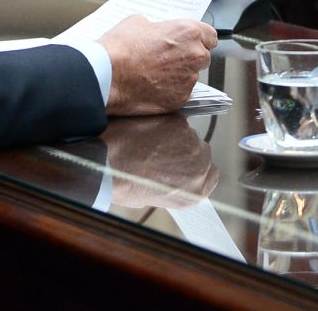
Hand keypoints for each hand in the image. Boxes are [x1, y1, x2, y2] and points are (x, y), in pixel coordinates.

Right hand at [100, 15, 217, 115]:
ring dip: (180, 74)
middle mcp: (194, 55)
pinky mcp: (180, 99)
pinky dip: (171, 90)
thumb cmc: (120, 48)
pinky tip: (153, 85)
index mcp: (188, 32)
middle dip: (189, 57)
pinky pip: (181, 92)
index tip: (193, 42)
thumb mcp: (137, 22)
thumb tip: (157, 32)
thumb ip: (157, 26)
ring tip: (156, 73)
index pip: (210, 35)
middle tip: (168, 58)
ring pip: (192, 76)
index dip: (200, 38)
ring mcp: (189, 80)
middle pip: (203, 56)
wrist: (108, 76)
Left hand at [100, 116, 219, 208]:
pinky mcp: (178, 122)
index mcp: (195, 192)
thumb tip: (168, 173)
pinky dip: (163, 122)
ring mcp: (191, 142)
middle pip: (201, 152)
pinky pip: (175, 120)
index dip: (195, 168)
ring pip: (187, 134)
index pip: (211, 175)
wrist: (106, 163)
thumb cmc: (123, 185)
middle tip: (161, 151)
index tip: (182, 164)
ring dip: (173, 135)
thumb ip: (171, 185)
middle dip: (184, 150)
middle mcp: (200, 168)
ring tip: (148, 141)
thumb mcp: (153, 197)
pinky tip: (144, 129)